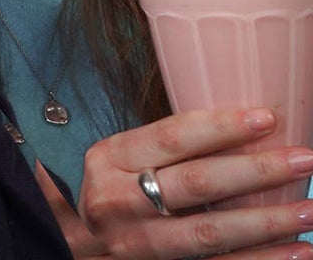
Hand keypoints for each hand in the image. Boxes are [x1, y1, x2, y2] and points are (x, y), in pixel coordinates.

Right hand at [52, 105, 312, 257]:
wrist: (75, 248)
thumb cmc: (110, 193)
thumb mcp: (117, 162)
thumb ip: (160, 150)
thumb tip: (239, 126)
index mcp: (110, 160)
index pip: (170, 138)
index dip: (220, 128)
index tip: (267, 118)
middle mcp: (120, 201)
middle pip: (196, 184)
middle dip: (256, 171)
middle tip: (304, 158)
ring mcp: (140, 243)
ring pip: (210, 232)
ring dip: (267, 222)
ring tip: (308, 209)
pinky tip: (297, 251)